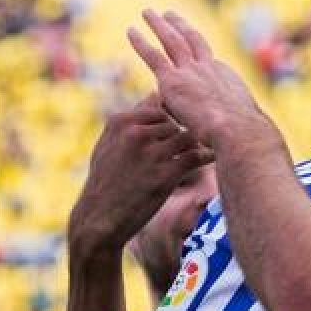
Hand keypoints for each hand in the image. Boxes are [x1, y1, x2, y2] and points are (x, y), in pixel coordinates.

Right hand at [68, 97, 211, 252]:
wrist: (99, 217)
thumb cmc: (105, 180)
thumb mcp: (108, 143)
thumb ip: (131, 118)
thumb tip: (156, 93)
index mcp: (120, 121)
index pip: (159, 107)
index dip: (171, 120)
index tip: (177, 130)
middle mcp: (135, 133)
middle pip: (175, 123)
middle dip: (182, 134)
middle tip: (194, 143)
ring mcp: (151, 154)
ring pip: (187, 138)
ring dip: (195, 145)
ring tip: (203, 151)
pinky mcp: (165, 175)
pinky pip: (195, 157)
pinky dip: (206, 157)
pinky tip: (210, 159)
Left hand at [128, 9, 270, 148]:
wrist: (238, 131)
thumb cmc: (241, 137)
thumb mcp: (234, 125)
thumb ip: (221, 121)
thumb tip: (216, 130)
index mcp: (224, 78)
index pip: (208, 60)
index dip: (198, 47)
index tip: (190, 37)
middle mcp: (208, 68)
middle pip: (192, 40)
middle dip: (180, 26)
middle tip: (169, 14)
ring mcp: (191, 72)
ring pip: (172, 41)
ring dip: (159, 25)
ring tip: (147, 12)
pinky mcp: (173, 81)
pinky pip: (153, 56)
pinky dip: (141, 42)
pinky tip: (130, 31)